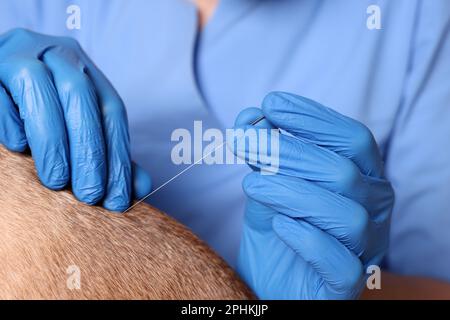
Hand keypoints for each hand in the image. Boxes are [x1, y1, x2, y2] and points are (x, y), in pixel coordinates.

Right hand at [0, 28, 150, 210]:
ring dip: (52, 140)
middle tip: (89, 195)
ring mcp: (20, 54)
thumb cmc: (42, 109)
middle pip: (80, 96)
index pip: (111, 110)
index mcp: (87, 71)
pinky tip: (19, 147)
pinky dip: (10, 120)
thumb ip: (107, 153)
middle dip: (89, 150)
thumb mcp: (78, 127)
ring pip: (38, 87)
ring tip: (56, 182)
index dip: (118, 155)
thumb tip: (140, 187)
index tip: (118, 197)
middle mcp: (58, 56)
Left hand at [233, 92, 393, 298]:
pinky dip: (307, 238)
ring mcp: (366, 250)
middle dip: (289, 151)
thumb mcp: (266, 184)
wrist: (272, 282)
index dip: (313, 118)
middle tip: (244, 141)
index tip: (271, 104)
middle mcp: (375, 211)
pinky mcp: (347, 286)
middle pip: (344, 172)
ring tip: (252, 184)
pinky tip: (279, 224)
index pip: (354, 139)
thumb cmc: (277, 228)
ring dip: (292, 193)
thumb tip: (250, 118)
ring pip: (347, 214)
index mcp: (364, 178)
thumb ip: (263, 154)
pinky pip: (340, 262)